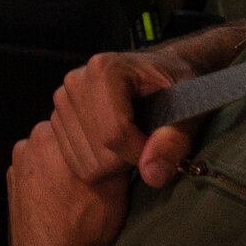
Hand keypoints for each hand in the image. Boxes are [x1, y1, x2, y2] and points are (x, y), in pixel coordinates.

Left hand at [9, 118, 130, 245]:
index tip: (106, 149)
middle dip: (76, 148)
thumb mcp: (115, 183)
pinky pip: (34, 173)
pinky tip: (59, 200)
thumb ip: (114, 150)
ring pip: (46, 154)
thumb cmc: (86, 223)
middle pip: (61, 135)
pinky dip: (45, 181)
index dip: (96, 133)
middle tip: (94, 171)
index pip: (80, 119)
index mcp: (50, 135)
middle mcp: (28, 144)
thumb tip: (125, 135)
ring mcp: (16, 166)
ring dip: (59, 164)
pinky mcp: (11, 186)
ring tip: (76, 191)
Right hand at [47, 49, 198, 190]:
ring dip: (114, 165)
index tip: (159, 150)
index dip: (141, 153)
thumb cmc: (176, 83)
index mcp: (104, 70)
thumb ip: (174, 139)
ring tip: (132, 142)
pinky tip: (115, 147)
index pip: (114, 133)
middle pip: (99, 151)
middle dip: (128, 160)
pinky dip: (100, 165)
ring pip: (86, 161)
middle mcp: (75, 82)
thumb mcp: (189, 106)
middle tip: (148, 144)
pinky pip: (76, 163)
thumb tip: (152, 175)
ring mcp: (62, 101)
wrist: (156, 73)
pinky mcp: (57, 119)